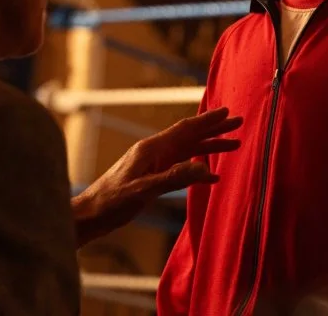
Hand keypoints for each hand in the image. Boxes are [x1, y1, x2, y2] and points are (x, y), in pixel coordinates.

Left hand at [72, 107, 241, 245]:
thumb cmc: (111, 202)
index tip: (227, 111)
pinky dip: (199, 169)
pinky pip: (181, 167)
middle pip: (190, 136)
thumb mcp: (143, 191)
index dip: (207, 120)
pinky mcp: (152, 176)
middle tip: (238, 123)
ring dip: (210, 146)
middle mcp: (154, 152)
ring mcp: (153, 163)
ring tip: (233, 144)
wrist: (90, 215)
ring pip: (188, 150)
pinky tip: (212, 175)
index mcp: (151, 149)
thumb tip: (204, 167)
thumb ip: (173, 178)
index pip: (184, 129)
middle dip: (214, 129)